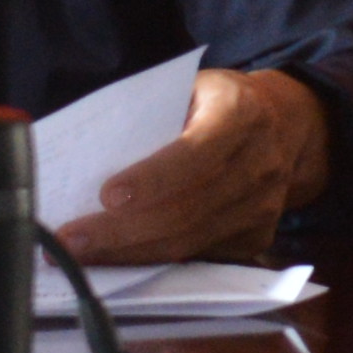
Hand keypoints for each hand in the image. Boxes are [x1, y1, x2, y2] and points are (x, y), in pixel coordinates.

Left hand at [54, 68, 332, 266]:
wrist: (283, 124)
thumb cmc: (215, 103)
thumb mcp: (189, 87)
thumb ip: (151, 114)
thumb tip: (83, 157)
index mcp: (241, 113)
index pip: (196, 153)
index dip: (153, 178)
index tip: (106, 195)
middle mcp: (261, 162)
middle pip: (188, 210)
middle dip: (122, 231)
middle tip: (69, 241)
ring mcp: (263, 206)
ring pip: (188, 243)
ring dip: (129, 255)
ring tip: (80, 256)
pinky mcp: (257, 237)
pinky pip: (199, 260)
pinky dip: (153, 264)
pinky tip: (116, 262)